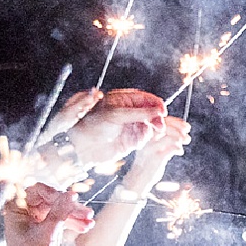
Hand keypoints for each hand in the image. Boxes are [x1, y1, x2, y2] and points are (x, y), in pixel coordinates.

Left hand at [0, 182, 93, 245]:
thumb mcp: (46, 234)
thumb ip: (59, 213)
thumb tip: (70, 194)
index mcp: (18, 207)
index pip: (38, 190)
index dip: (56, 193)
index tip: (72, 198)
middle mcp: (26, 209)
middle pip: (52, 198)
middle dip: (70, 206)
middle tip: (86, 213)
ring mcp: (37, 217)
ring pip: (60, 207)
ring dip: (75, 214)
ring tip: (89, 222)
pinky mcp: (47, 226)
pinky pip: (63, 217)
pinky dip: (74, 222)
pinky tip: (85, 227)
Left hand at [41, 89, 167, 177]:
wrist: (83, 147)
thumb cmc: (93, 126)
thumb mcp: (116, 115)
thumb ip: (140, 112)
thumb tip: (159, 111)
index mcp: (122, 100)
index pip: (145, 98)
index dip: (156, 104)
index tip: (162, 111)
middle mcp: (127, 111)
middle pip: (151, 111)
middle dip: (156, 118)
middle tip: (159, 126)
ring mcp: (130, 125)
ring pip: (150, 125)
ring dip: (151, 130)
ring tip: (146, 135)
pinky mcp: (131, 139)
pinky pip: (145, 137)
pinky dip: (145, 140)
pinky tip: (137, 143)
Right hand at [122, 115, 190, 190]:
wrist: (139, 177)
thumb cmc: (149, 160)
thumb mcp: (155, 144)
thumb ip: (165, 135)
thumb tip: (183, 128)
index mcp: (145, 132)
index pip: (162, 120)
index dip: (176, 122)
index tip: (186, 127)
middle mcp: (146, 138)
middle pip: (167, 126)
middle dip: (181, 129)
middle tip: (187, 135)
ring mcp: (151, 147)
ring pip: (171, 136)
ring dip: (182, 138)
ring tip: (186, 142)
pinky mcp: (157, 157)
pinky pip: (173, 148)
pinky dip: (179, 148)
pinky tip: (179, 152)